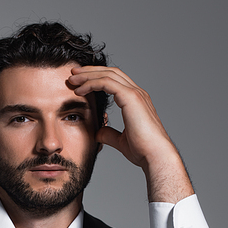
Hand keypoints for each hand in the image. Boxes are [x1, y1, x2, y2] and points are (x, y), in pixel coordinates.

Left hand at [68, 66, 193, 203]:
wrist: (154, 156)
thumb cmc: (143, 151)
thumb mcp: (121, 141)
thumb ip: (109, 134)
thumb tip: (98, 133)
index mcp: (136, 101)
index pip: (114, 81)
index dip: (96, 78)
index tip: (80, 83)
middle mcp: (137, 93)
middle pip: (111, 72)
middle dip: (90, 71)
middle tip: (73, 73)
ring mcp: (135, 93)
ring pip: (108, 74)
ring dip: (88, 74)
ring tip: (72, 78)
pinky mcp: (131, 97)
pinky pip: (107, 83)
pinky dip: (92, 83)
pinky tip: (80, 90)